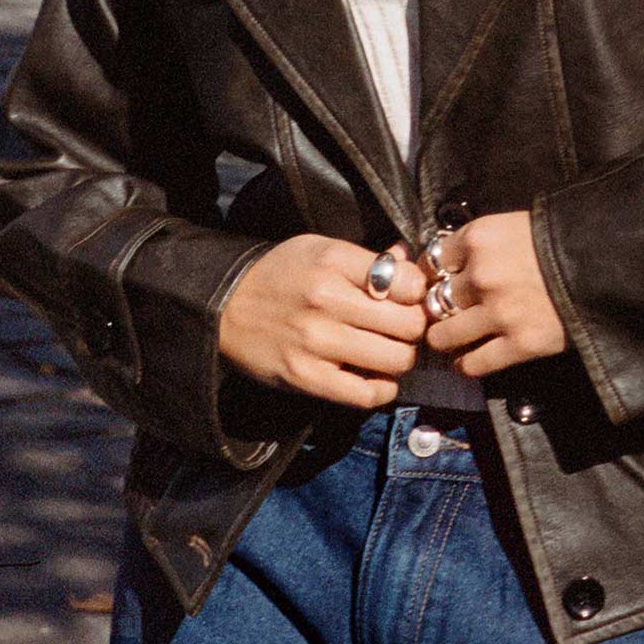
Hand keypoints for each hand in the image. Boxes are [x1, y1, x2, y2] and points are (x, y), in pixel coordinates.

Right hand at [219, 236, 427, 408]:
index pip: (407, 282)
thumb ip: (368, 259)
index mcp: (335, 263)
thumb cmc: (281, 273)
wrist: (225, 305)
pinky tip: (377, 377)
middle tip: (405, 328)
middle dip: (415, 327)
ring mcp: (317, 343)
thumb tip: (409, 264)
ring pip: (394, 360)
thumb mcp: (321, 248)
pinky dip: (382, 389)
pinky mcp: (306, 378)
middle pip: (408, 324)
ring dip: (401, 358)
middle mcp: (328, 302)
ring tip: (390, 350)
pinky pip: (365, 394)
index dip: (418, 292)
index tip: (410, 297)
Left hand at [422, 211, 566, 378]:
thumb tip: (455, 258)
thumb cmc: (565, 237)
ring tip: (449, 339)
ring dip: (444, 339)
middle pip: (435, 299)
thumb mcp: (518, 224)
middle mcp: (481, 275)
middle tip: (441, 313)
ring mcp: (499, 313)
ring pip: (444, 335)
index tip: (437, 280)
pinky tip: (467, 362)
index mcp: (479, 237)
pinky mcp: (520, 344)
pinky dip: (466, 365)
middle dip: (437, 307)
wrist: (610, 262)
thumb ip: (485, 242)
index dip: (434, 273)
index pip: (433, 260)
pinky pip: (475, 364)